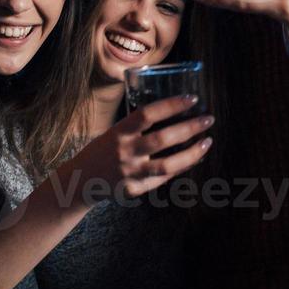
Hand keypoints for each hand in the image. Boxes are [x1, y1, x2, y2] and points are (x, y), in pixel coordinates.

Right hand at [72, 94, 213, 198]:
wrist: (80, 181)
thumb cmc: (101, 151)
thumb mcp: (113, 132)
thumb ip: (137, 127)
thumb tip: (172, 113)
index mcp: (118, 132)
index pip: (148, 114)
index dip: (171, 105)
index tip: (192, 99)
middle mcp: (124, 152)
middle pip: (162, 139)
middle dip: (189, 128)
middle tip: (208, 119)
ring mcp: (130, 173)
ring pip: (168, 165)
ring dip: (191, 153)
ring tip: (207, 142)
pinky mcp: (135, 190)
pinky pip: (163, 179)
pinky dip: (180, 168)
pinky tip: (192, 159)